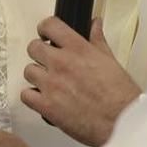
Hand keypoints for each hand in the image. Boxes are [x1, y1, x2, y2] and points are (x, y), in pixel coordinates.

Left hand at [21, 16, 141, 146]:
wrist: (120, 122)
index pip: (50, 25)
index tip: (46, 34)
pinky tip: (44, 98)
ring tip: (50, 83)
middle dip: (39, 54)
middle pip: (33, 48)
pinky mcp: (46, 105)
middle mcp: (62, 63)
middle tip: (48, 62)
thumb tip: (94, 24)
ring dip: (37, 76)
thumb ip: (97, 41)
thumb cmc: (120, 96)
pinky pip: (25, 95)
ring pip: (28, 71)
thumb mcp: (111, 61)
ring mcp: (52, 84)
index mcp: (79, 50)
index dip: (45, 28)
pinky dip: (32, 97)